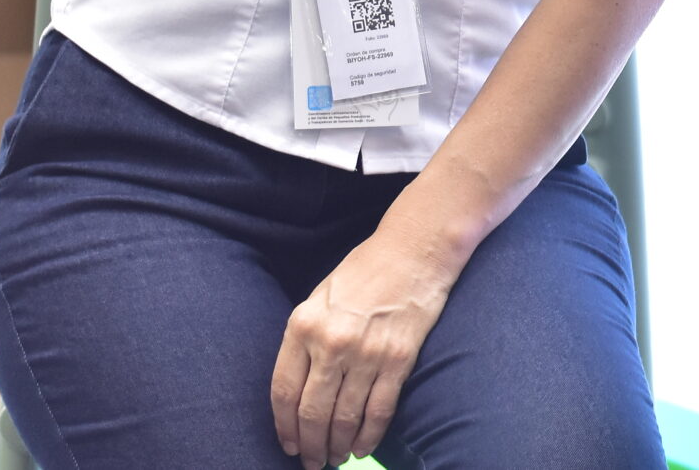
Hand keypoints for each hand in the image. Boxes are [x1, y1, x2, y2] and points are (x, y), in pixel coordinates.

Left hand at [271, 229, 455, 468]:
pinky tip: (362, 448)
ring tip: (335, 459)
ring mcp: (366, 353)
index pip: (283, 391)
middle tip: (311, 463)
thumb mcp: (319, 298)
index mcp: (303, 326)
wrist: (414, 250)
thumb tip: (298, 387)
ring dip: (337, 446)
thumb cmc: (365, 271)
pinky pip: (379, 409)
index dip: (284, 426)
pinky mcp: (399, 359)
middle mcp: (331, 343)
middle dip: (310, 445)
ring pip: (344, 416)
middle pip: (312, 412)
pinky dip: (369, 435)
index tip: (288, 445)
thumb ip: (304, 339)